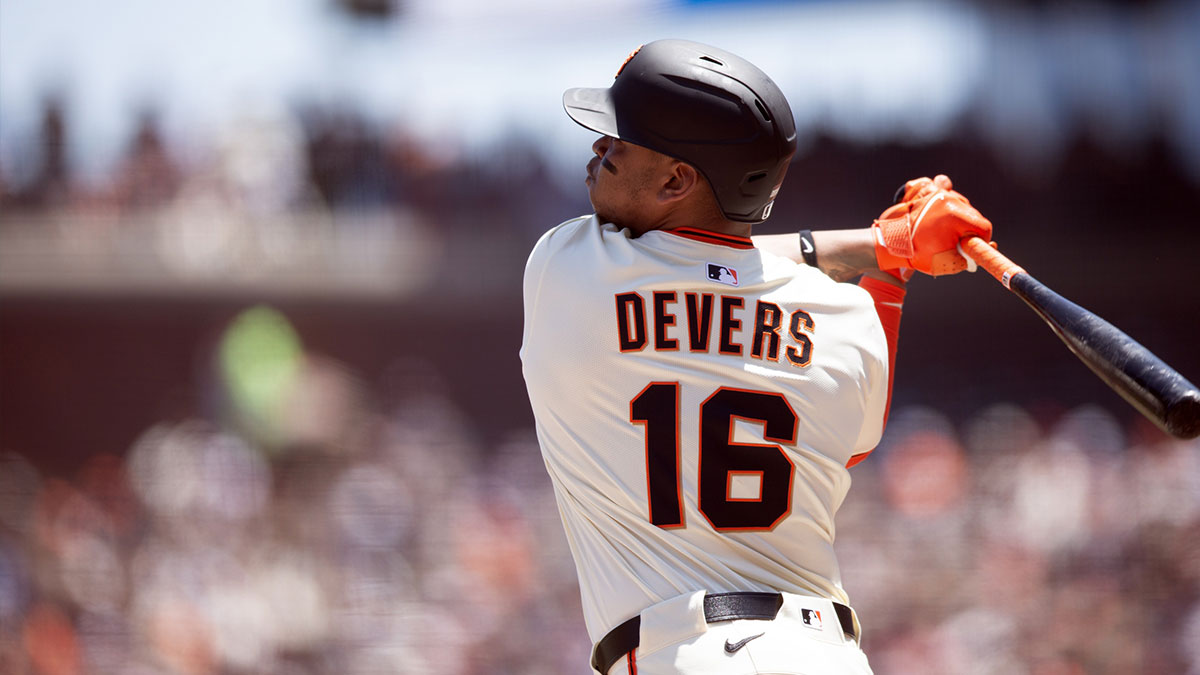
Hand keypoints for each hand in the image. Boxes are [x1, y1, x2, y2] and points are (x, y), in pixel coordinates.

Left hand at [872, 175, 992, 276]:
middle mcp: (948, 199)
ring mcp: (935, 193)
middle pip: (971, 214)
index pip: (983, 227)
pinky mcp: (924, 190)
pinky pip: (938, 184)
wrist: (889, 243)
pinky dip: (939, 190)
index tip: (970, 246)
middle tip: (952, 240)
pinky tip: (935, 198)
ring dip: (954, 214)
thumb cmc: (918, 253)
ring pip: (957, 201)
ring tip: (940, 226)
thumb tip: (987, 246)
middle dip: (965, 228)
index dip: (981, 240)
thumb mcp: (948, 262)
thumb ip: (970, 256)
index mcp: (956, 215)